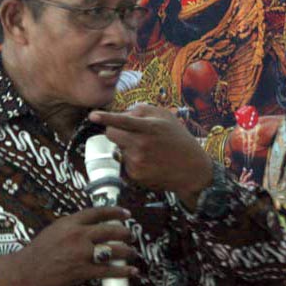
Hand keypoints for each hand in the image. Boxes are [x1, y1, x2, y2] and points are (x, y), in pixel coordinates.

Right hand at [0, 206, 137, 285]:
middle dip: (126, 233)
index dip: (116, 212)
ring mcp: (81, 254)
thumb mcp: (56, 228)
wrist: (26, 270)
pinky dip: (123, 271)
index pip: (99, 212)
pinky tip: (132, 271)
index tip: (127, 214)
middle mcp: (78, 236)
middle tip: (131, 236)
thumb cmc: (39, 250)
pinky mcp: (82, 272)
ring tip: (133, 253)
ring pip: (113, 250)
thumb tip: (94, 223)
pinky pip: (108, 271)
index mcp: (71, 222)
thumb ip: (74, 224)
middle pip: (110, 231)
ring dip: (128, 252)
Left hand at [89, 104, 213, 208]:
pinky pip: (124, 162)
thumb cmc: (179, 139)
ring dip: (127, 146)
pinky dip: (132, 160)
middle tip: (130, 132)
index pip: (122, 121)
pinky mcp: (135, 175)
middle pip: (111, 134)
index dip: (105, 117)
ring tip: (148, 150)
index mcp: (149, 128)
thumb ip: (143, 110)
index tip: (92, 116)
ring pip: (118, 148)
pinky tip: (149, 161)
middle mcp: (141, 145)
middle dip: (115, 130)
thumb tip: (124, 113)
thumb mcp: (166, 117)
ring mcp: (137, 162)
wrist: (192, 170)